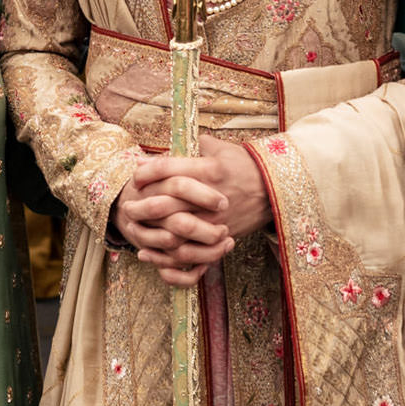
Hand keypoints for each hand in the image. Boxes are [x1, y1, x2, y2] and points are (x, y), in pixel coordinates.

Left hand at [117, 139, 272, 287]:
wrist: (276, 189)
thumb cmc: (245, 165)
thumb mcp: (221, 148)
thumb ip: (191, 146)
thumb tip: (162, 152)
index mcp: (208, 170)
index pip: (168, 170)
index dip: (147, 173)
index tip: (136, 176)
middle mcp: (209, 198)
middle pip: (165, 204)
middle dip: (142, 206)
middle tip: (128, 206)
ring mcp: (215, 222)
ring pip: (174, 234)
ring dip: (151, 234)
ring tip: (135, 232)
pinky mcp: (220, 240)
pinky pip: (192, 256)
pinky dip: (169, 259)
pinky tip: (154, 255)